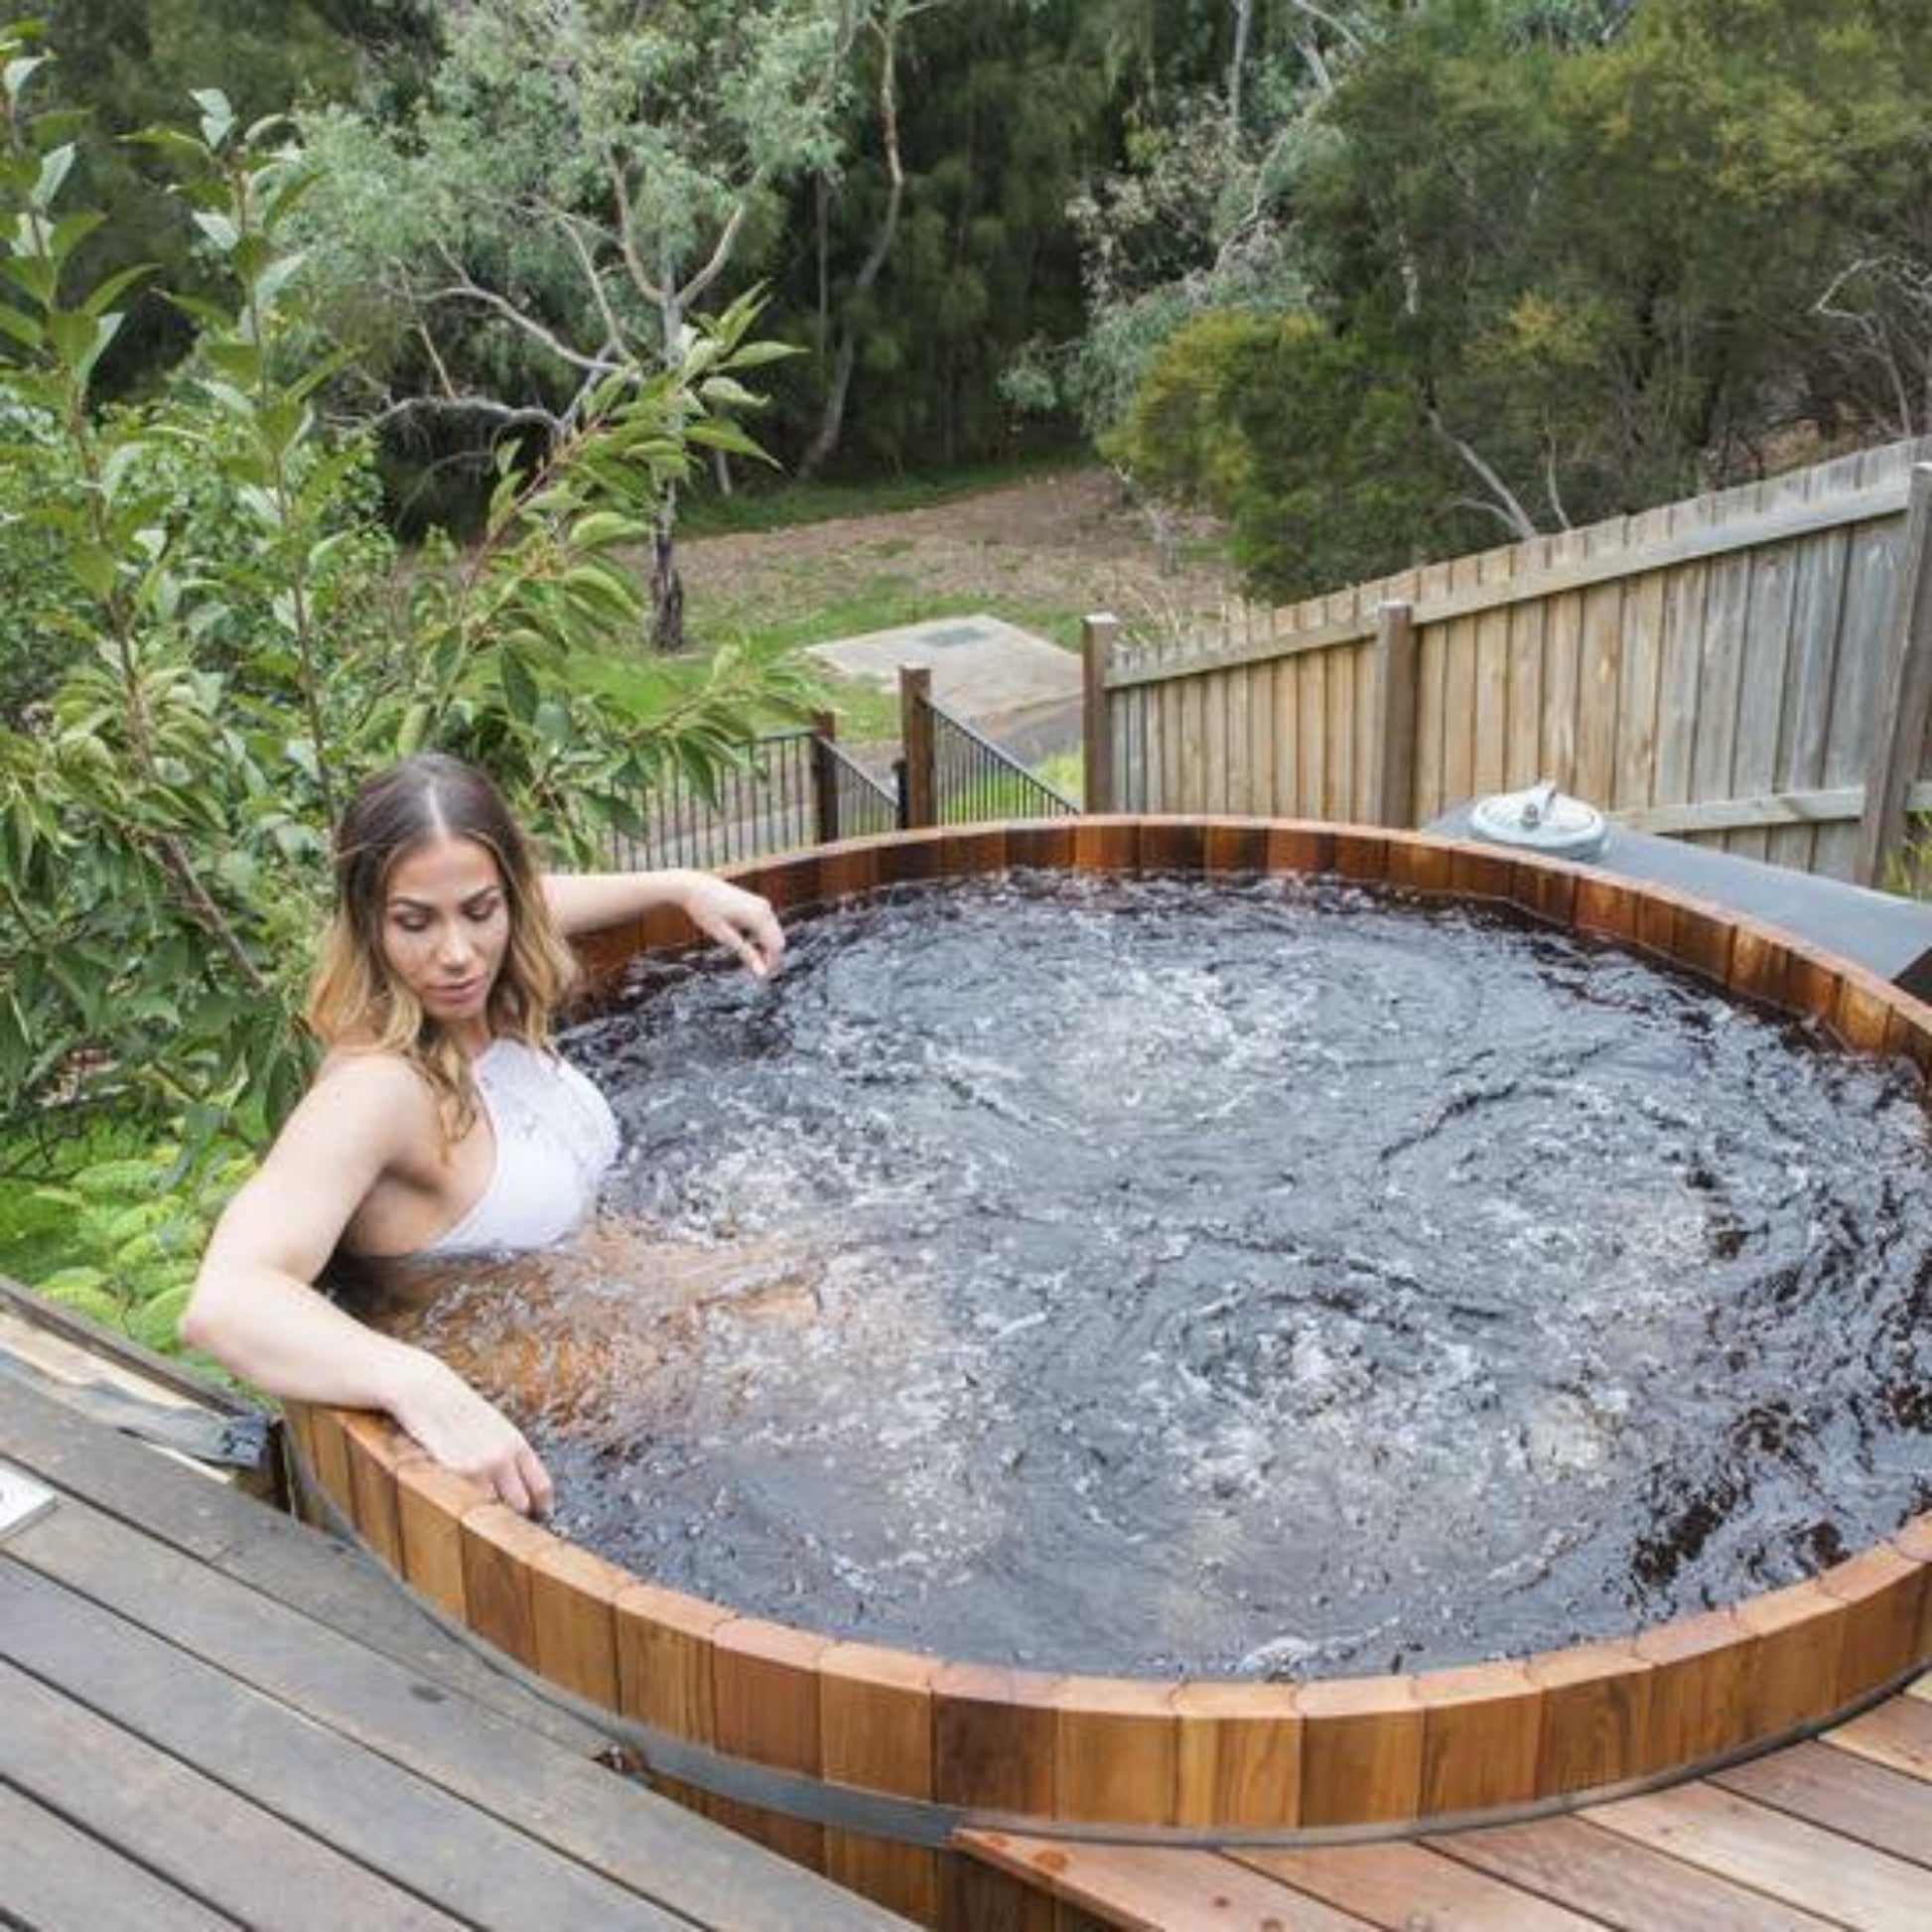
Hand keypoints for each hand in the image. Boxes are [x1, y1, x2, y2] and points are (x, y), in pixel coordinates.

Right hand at [388, 1351, 554, 1516]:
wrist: (427, 1391)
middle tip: (506, 1520)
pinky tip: (458, 1501)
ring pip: (494, 1512)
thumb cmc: (459, 1410)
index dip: (541, 1508)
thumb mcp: (495, 1427)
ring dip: (488, 1517)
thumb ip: (510, 1455)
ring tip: (478, 1511)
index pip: (542, 1487)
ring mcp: (478, 1466)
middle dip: (516, 1516)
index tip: (538, 1516)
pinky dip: (465, 1509)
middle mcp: (502, 1456)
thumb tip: (521, 1487)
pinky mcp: (453, 1473)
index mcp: (517, 1443)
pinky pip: (467, 1505)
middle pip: (521, 1506)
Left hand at [683, 874, 784, 979]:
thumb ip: (746, 954)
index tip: (760, 977)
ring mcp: (762, 903)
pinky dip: (761, 936)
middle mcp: (765, 908)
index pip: (776, 946)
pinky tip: (746, 942)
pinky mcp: (757, 902)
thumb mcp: (724, 936)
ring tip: (748, 957)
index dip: (770, 964)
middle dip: (770, 956)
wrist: (693, 886)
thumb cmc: (705, 910)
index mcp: (758, 916)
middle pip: (778, 940)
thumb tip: (761, 973)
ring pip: (774, 932)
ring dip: (765, 946)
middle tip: (754, 971)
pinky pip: (767, 924)